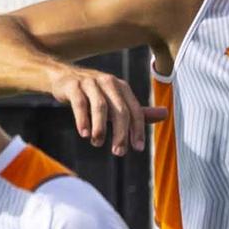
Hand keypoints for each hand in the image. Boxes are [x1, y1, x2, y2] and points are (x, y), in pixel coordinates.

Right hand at [49, 65, 164, 155]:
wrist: (62, 76)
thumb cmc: (94, 93)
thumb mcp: (116, 100)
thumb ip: (137, 110)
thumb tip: (165, 114)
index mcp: (122, 87)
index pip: (135, 110)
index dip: (138, 130)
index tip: (137, 148)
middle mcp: (108, 82)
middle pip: (120, 110)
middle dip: (121, 133)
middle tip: (118, 152)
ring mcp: (90, 82)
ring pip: (100, 107)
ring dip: (101, 128)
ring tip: (98, 143)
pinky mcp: (73, 85)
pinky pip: (80, 103)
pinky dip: (83, 120)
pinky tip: (84, 133)